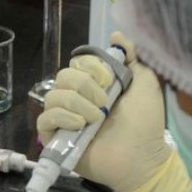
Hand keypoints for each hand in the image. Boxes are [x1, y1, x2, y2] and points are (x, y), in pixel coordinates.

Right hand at [36, 32, 171, 191]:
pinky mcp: (56, 140)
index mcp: (95, 86)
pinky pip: (45, 119)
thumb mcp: (144, 81)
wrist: (142, 156)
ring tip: (96, 118)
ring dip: (77, 102)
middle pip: (63, 76)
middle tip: (105, 102)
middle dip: (84, 85)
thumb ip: (132, 56)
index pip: (78, 63)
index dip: (92, 67)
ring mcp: (66, 120)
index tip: (110, 81)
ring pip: (53, 96)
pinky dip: (62, 117)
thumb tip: (115, 35)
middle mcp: (78, 100)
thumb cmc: (146, 122)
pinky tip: (81, 125)